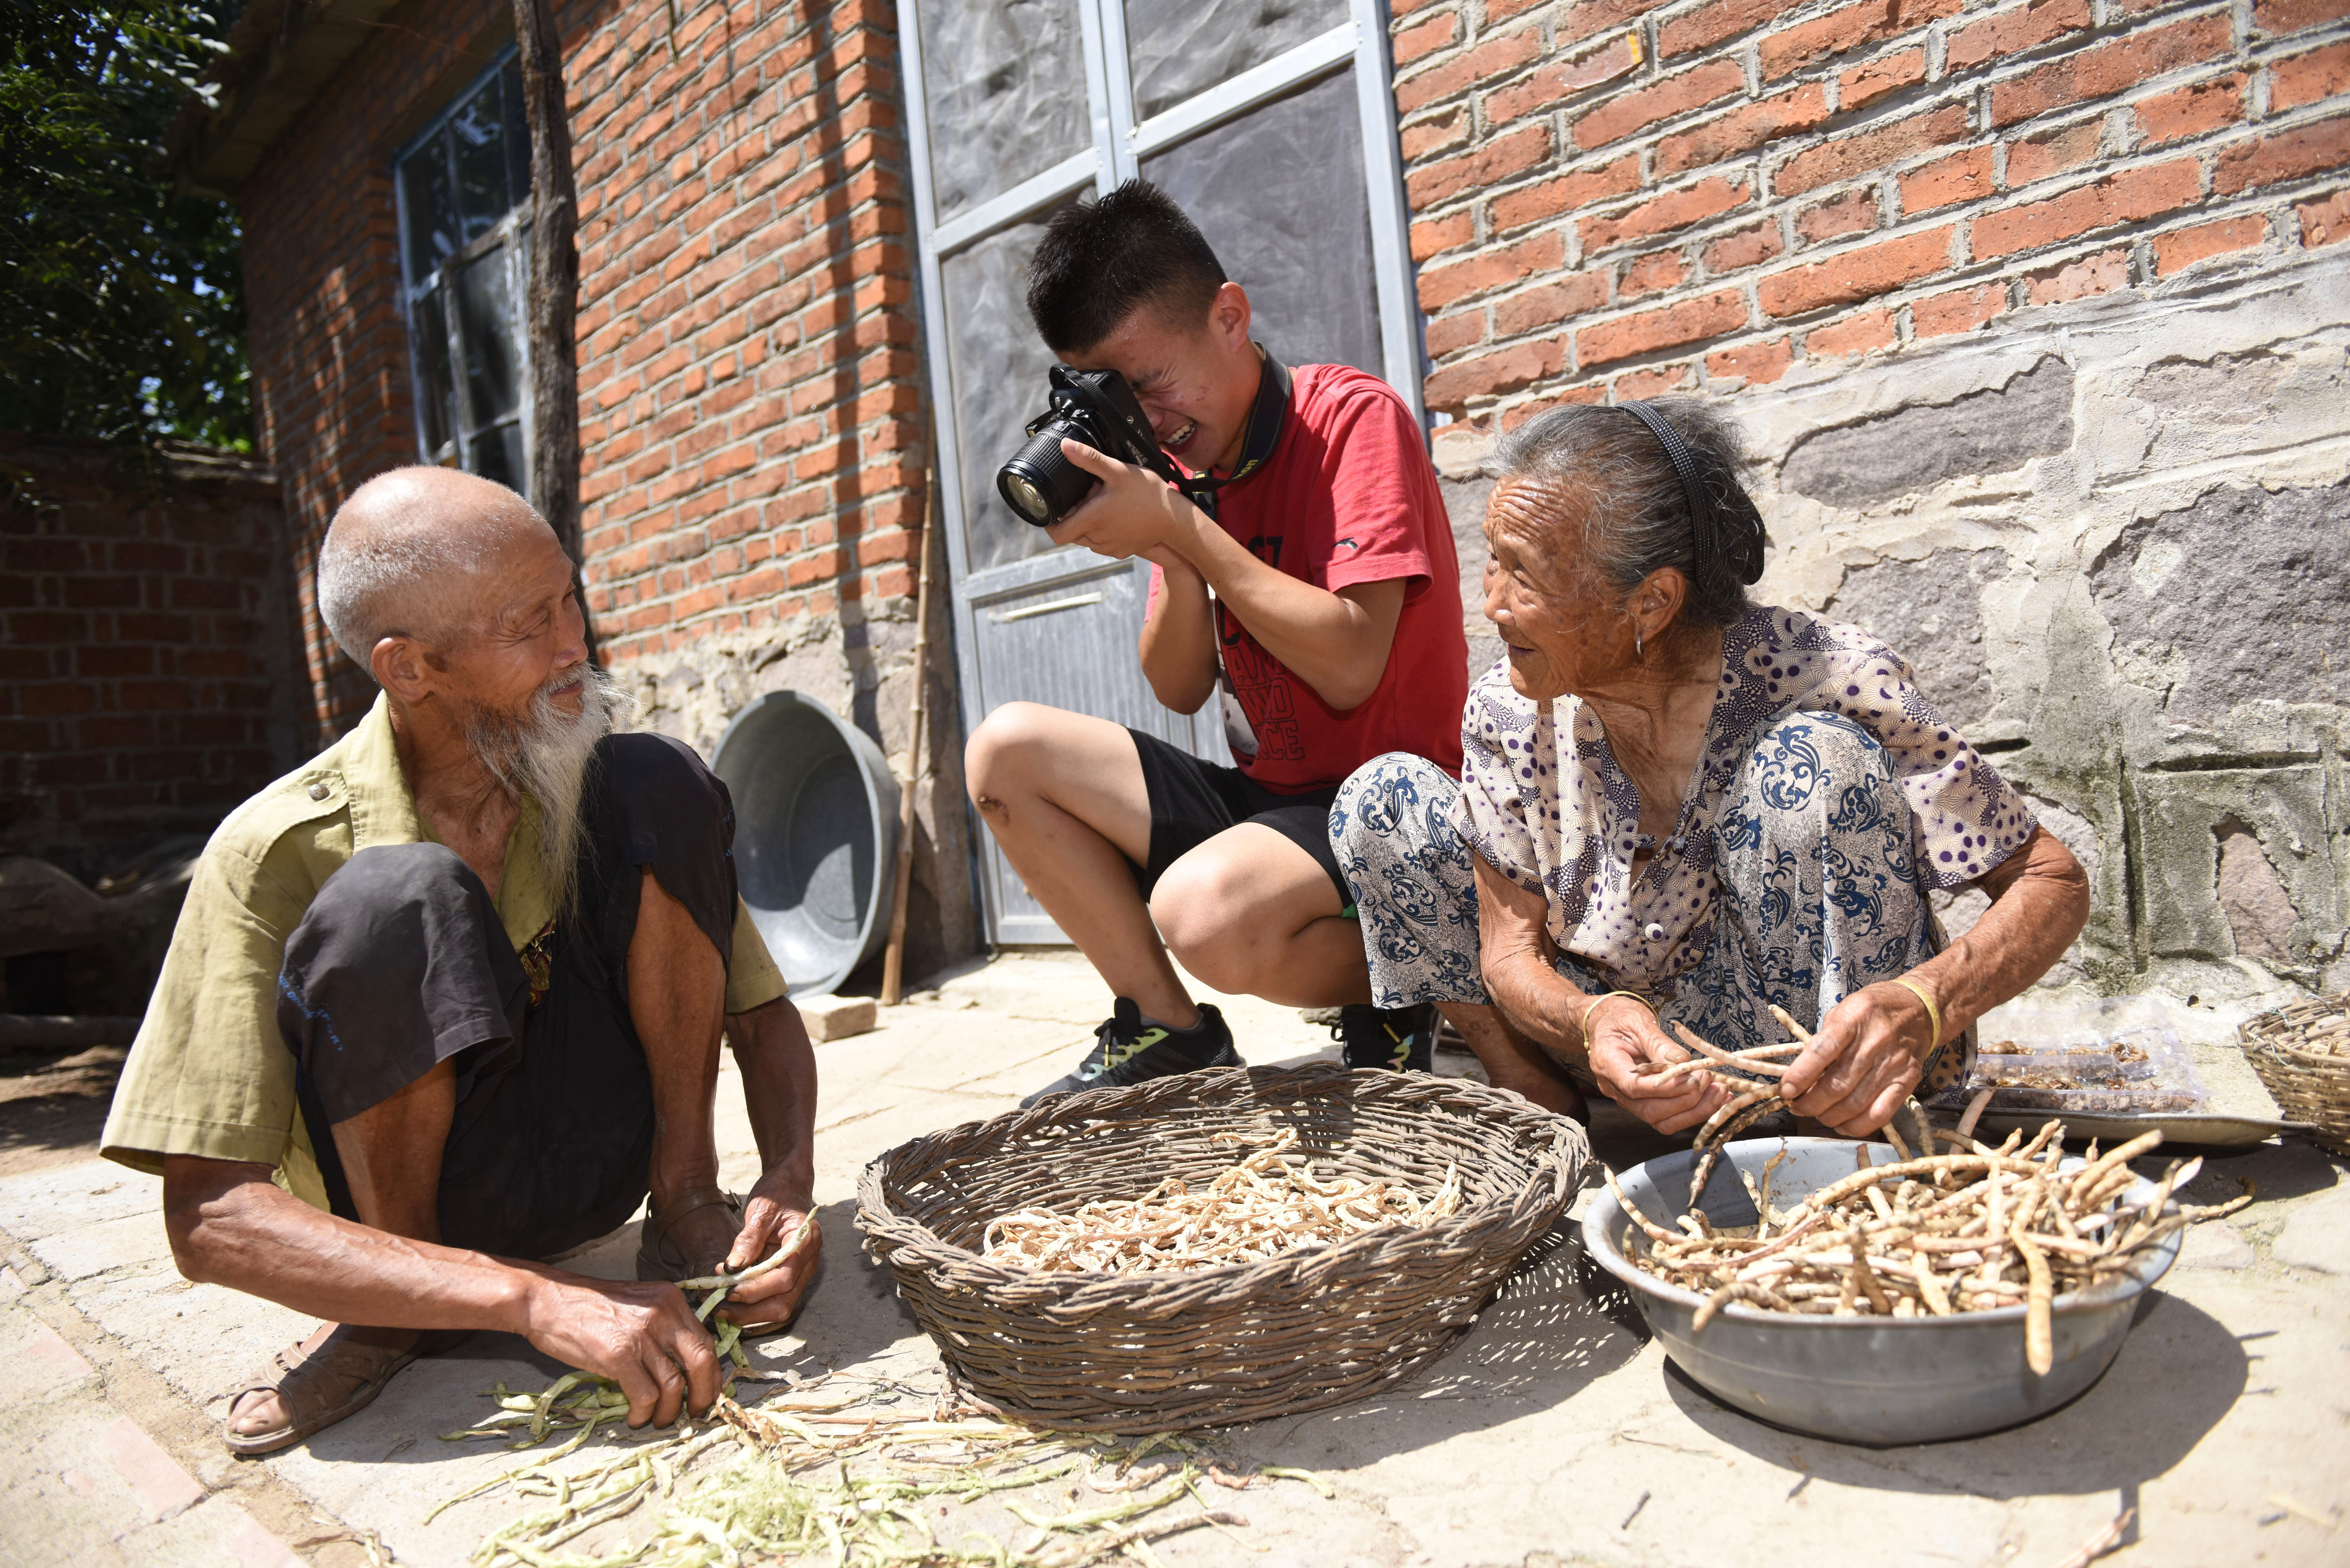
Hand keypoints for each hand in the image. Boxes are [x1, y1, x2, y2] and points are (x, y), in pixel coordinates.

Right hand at [518, 1273, 720, 1428]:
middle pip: (702, 1361)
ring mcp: (641, 1333)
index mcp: (670, 1300)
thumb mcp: (636, 1306)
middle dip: (703, 1394)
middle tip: (695, 1414)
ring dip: (670, 1411)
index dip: (712, 1373)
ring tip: (658, 1420)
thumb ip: (661, 1328)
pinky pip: (646, 1395)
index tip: (707, 1394)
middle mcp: (662, 1313)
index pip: (706, 1341)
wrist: (547, 1301)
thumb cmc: (588, 1308)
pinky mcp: (618, 1354)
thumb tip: (682, 1368)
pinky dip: (643, 1413)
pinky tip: (635, 1418)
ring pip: (674, 1384)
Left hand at [714, 1170, 819, 1329]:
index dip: (756, 1289)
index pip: (784, 1277)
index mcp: (805, 1242)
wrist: (789, 1187)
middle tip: (719, 1307)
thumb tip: (732, 1268)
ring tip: (718, 1306)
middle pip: (784, 1301)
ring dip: (749, 1314)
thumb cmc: (777, 1194)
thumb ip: (748, 1239)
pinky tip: (727, 1300)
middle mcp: (808, 1262)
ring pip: (779, 1307)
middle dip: (751, 1311)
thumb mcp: (760, 1210)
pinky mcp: (788, 1278)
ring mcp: (800, 1273)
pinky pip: (772, 1300)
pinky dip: (750, 1306)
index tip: (728, 1291)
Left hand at [1043, 439, 1202, 562]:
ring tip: (1105, 504)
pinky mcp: (1121, 551)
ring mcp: (1110, 547)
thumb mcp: (1117, 470)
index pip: (1056, 534)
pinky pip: (1103, 544)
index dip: (1050, 523)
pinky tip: (1117, 516)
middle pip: (1072, 533)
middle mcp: (1097, 539)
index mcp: (1092, 520)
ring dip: (1089, 524)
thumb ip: (1089, 458)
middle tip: (1089, 498)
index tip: (1054, 510)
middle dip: (1074, 517)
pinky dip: (1103, 532)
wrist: (1175, 519)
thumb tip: (1064, 446)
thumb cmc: (1148, 494)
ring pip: (1087, 538)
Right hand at [1586, 1001, 1730, 1134]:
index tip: (1694, 1080)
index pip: (1634, 1087)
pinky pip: (1668, 1117)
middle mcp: (1614, 1088)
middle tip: (1709, 1079)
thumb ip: (1659, 1043)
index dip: (1666, 1088)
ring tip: (1720, 1092)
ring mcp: (1627, 1099)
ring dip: (1694, 1111)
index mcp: (1607, 1063)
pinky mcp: (1642, 1103)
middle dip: (1685, 1100)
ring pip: (1661, 1120)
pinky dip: (1693, 1112)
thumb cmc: (1619, 1018)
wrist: (1605, 1023)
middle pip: (1650, 1110)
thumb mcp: (1638, 1021)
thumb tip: (1684, 1061)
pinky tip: (1714, 1098)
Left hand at [1778, 982, 1932, 1134]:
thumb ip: (1823, 1039)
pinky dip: (1857, 1126)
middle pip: (1837, 1085)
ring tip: (1815, 1114)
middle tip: (1796, 1106)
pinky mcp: (1907, 1081)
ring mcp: (1892, 1065)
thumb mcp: (1843, 1010)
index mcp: (1853, 1019)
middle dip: (1810, 1103)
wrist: (1920, 1008)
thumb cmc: (1873, 1010)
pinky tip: (1841, 1125)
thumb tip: (1800, 1074)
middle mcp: (1874, 1043)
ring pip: (1855, 1104)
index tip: (1785, 1090)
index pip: (1822, 1051)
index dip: (1800, 1075)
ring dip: (1829, 1116)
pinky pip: (1880, 1114)